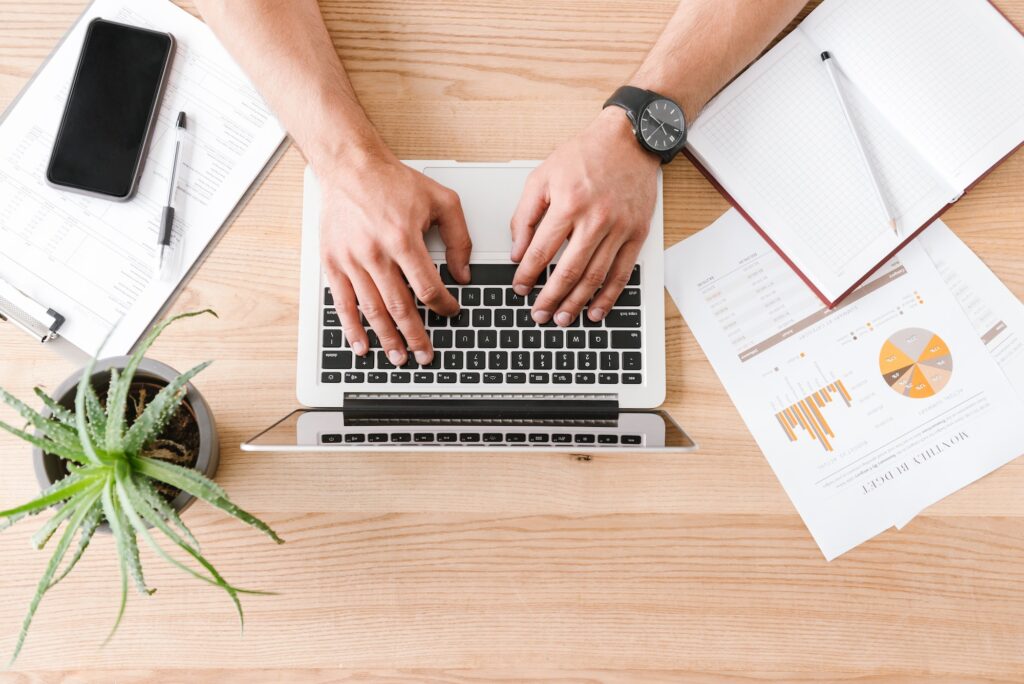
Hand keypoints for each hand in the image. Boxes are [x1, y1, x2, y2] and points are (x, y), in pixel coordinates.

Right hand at [319, 153, 470, 365]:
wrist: (349, 166)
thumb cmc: (393, 181)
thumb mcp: (441, 200)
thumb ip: (459, 237)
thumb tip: (463, 273)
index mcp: (403, 238)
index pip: (427, 287)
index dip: (443, 306)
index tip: (451, 313)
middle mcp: (375, 252)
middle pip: (400, 306)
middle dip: (416, 336)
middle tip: (426, 355)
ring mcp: (351, 260)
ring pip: (372, 309)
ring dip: (387, 338)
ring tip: (399, 357)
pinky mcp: (333, 262)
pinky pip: (342, 302)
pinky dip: (352, 328)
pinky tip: (361, 345)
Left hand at [510, 107, 659, 325]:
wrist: (629, 140)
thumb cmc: (584, 155)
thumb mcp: (542, 176)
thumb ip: (525, 215)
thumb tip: (517, 252)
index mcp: (568, 204)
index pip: (541, 251)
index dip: (527, 275)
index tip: (520, 289)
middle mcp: (595, 219)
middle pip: (568, 271)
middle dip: (550, 298)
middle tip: (538, 315)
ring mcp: (619, 228)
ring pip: (595, 277)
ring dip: (577, 303)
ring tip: (563, 318)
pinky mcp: (637, 233)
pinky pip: (622, 273)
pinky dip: (609, 296)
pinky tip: (596, 310)